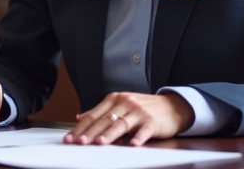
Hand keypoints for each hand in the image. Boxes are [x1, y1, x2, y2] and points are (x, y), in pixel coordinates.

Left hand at [65, 92, 193, 145]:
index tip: (70, 137)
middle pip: (105, 119)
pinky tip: (132, 144)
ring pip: (121, 124)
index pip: (94, 114)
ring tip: (100, 143)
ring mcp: (140, 112)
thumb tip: (79, 117)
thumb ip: (101, 111)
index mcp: (115, 99)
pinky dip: (138, 138)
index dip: (81, 127)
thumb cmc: (144, 107)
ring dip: (110, 134)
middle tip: (80, 142)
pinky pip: (144, 130)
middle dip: (91, 132)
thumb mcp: (121, 104)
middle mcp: (126, 103)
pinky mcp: (153, 122)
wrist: (172, 106)